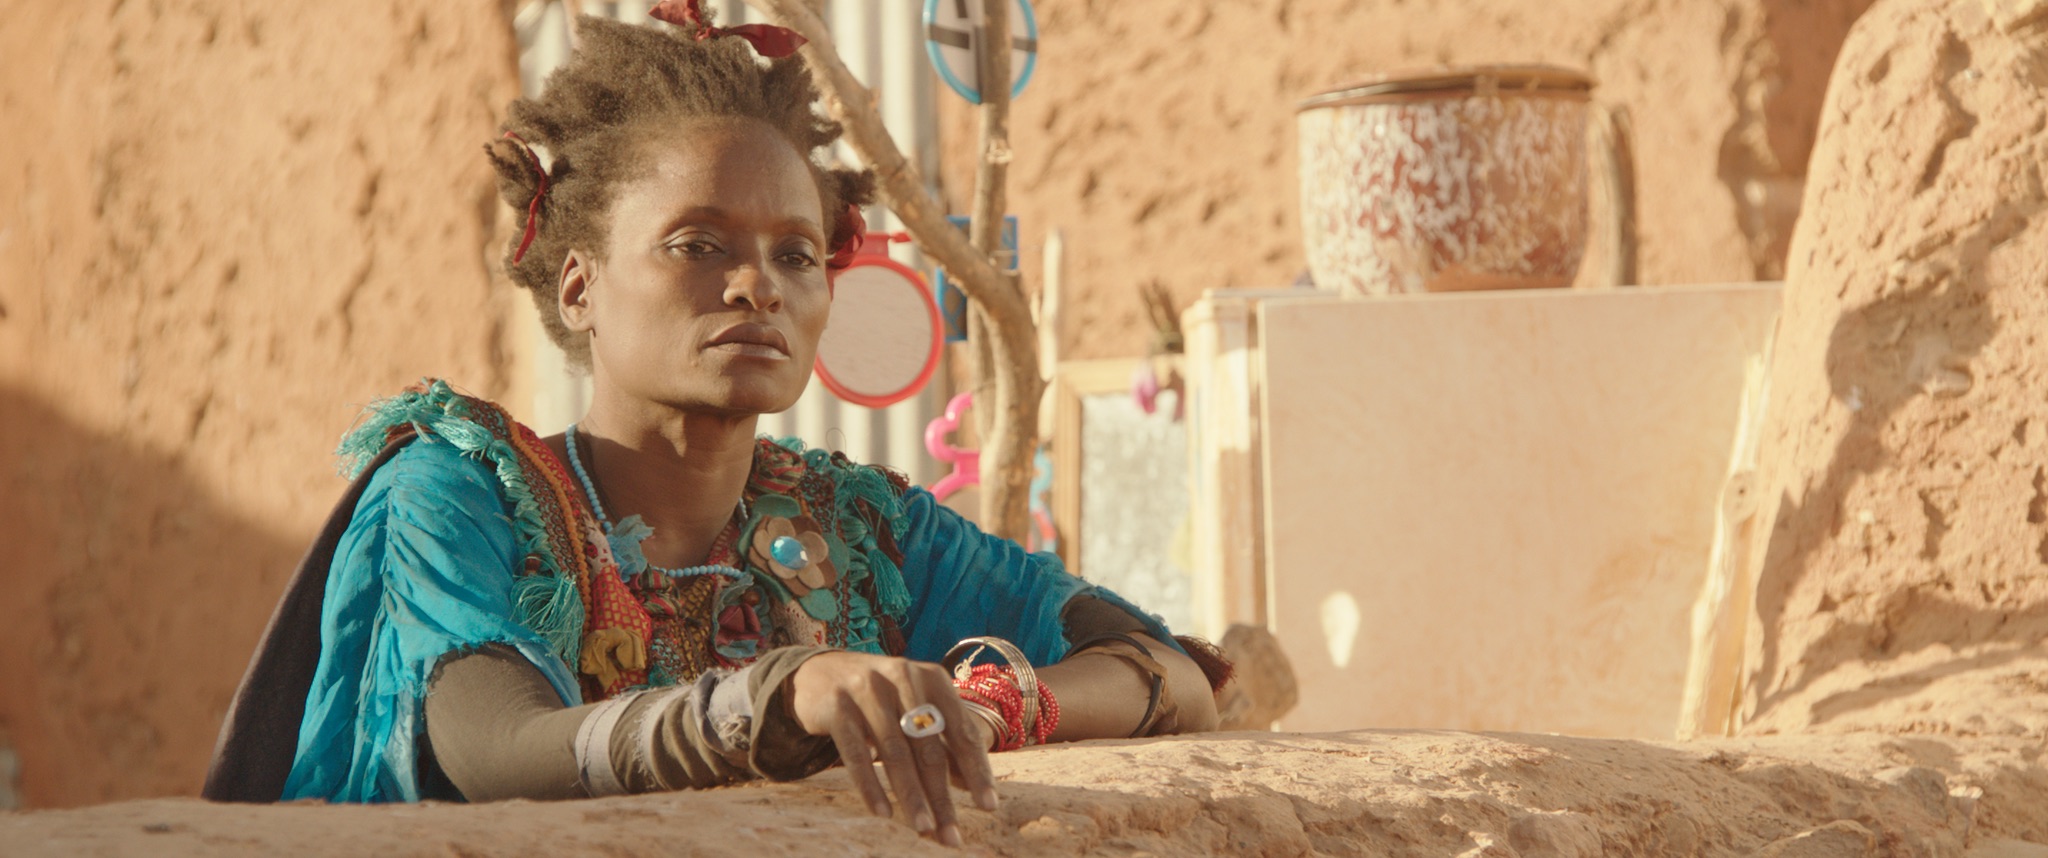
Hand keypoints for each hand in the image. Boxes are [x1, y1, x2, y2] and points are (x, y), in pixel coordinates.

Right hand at [788, 651, 998, 846]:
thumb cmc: (880, 697)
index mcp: (933, 678)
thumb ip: (942, 740)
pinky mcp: (837, 707)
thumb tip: (970, 784)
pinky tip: (882, 812)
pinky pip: (856, 754)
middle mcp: (903, 678)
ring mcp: (868, 690)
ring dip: (911, 796)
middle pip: (929, 748)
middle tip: (951, 834)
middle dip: (942, 796)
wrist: (819, 672)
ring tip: (923, 828)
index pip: (962, 731)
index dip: (977, 770)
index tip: (989, 805)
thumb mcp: (914, 707)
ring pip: (895, 753)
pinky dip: (871, 786)